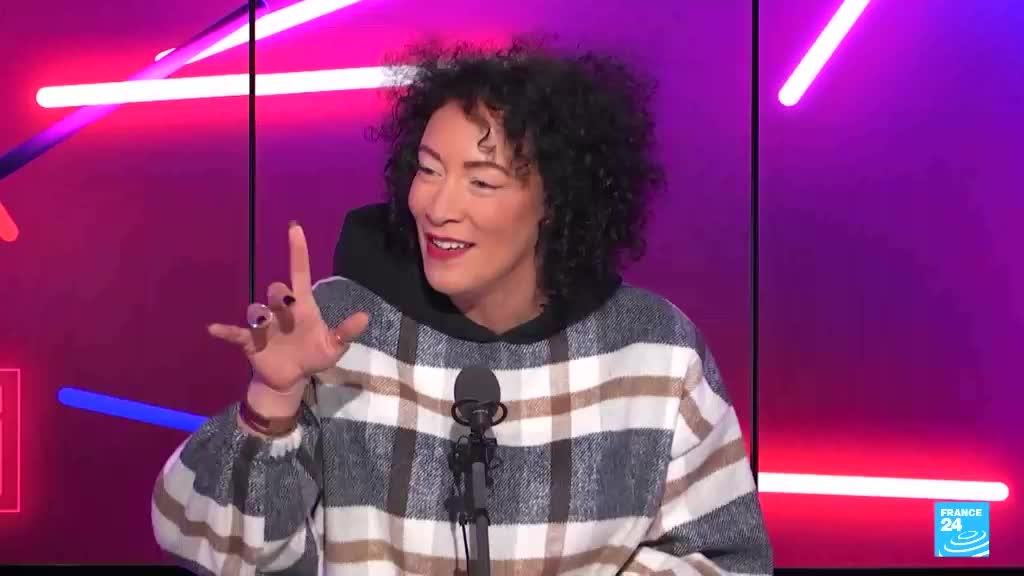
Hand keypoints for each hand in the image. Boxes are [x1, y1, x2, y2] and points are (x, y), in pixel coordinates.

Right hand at [208, 221, 368, 390]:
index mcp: (302, 306)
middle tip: (289, 307)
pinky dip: (225, 330)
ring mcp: (263, 324)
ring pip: (257, 308)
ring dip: (259, 314)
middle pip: (276, 289)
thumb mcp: (333, 346)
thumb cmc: (312, 355)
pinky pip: (234, 332)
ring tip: (263, 324)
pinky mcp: (249, 340)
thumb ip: (346, 332)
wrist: (291, 378)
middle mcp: (280, 310)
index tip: (295, 228)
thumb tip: (365, 317)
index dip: (297, 251)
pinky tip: (214, 329)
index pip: (300, 272)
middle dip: (280, 295)